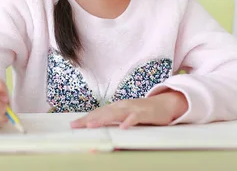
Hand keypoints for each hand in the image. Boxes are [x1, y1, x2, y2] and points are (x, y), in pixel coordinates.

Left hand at [70, 90, 187, 128]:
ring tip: (91, 126)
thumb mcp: (126, 117)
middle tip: (76, 126)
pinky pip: (135, 118)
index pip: (98, 113)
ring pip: (115, 114)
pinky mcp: (143, 113)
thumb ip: (115, 123)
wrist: (163, 104)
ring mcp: (132, 109)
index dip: (85, 118)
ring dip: (103, 119)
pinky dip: (129, 122)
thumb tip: (102, 131)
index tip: (73, 124)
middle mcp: (121, 106)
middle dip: (88, 119)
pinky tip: (123, 128)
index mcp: (116, 107)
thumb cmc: (143, 112)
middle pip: (102, 113)